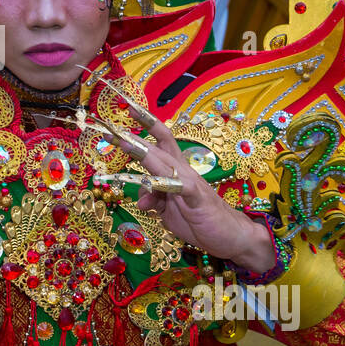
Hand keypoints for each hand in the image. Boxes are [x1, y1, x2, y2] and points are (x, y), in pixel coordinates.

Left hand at [113, 117, 275, 273]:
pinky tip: (157, 180)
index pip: (161, 142)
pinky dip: (171, 183)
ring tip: (126, 143)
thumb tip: (140, 199)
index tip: (128, 110)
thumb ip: (153, 199)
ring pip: (166, 163)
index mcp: (175, 170)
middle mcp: (183, 171)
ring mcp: (191, 183)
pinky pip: (184, 188)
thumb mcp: (169, 211)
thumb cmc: (199, 218)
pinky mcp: (199, 199)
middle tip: (112, 128)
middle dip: (135, 138)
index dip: (146, 125)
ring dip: (145, 154)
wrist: (231, 235)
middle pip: (158, 148)